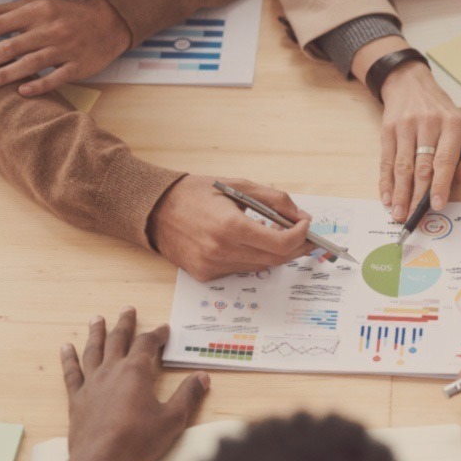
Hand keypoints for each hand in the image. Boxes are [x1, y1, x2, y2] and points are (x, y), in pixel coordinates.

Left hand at [0, 0, 129, 95]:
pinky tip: (22, 92)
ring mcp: (65, 49)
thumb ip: (9, 12)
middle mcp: (49, 30)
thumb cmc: (69, 15)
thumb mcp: (40, 5)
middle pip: (9, 47)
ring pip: (29, 64)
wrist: (110, 24)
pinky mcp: (79, 67)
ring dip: (3, 76)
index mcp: (37, 12)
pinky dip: (39, 85)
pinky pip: (57, 78)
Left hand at [60, 308, 209, 460]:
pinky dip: (68, 359)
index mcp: (136, 372)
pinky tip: (65, 348)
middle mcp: (112, 371)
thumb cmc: (137, 440)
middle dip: (125, 323)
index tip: (164, 328)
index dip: (157, 334)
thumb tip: (202, 377)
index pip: (147, 343)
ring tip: (96, 318)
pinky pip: (72, 373)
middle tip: (128, 309)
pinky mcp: (77, 399)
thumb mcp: (172, 419)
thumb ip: (188, 396)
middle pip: (118, 339)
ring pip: (93, 350)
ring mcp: (91, 384)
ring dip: (96, 332)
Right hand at [148, 175, 313, 281]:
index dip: (301, 236)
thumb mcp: (239, 185)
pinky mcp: (205, 275)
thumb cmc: (196, 192)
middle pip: (275, 259)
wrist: (154, 209)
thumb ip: (275, 200)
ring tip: (278, 235)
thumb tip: (302, 217)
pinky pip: (241, 270)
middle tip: (305, 236)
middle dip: (296, 248)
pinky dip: (252, 258)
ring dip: (275, 253)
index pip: (281, 243)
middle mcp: (221, 251)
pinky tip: (249, 243)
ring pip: (260, 267)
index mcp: (230, 226)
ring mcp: (212, 267)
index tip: (306, 226)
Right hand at [380, 62, 460, 221]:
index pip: (445, 160)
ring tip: (398, 213)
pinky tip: (386, 197)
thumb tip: (459, 182)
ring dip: (399, 193)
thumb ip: (460, 155)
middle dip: (416, 195)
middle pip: (421, 167)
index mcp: (452, 125)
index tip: (437, 205)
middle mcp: (428, 124)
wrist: (411, 84)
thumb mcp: (459, 126)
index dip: (441, 185)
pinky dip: (386, 181)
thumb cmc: (439, 111)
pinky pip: (386, 160)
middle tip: (413, 217)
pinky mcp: (388, 129)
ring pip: (402, 166)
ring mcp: (405, 126)